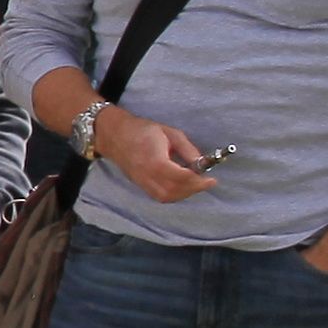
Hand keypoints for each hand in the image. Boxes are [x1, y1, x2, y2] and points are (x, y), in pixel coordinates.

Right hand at [88, 101, 216, 206]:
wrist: (114, 134)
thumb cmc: (142, 130)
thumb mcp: (170, 133)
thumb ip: (187, 149)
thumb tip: (202, 163)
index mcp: (154, 160)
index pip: (180, 177)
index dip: (198, 181)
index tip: (212, 180)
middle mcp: (146, 174)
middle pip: (173, 191)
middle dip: (193, 189)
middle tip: (206, 182)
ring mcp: (141, 181)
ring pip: (166, 197)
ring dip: (184, 194)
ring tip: (195, 184)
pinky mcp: (139, 184)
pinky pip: (159, 196)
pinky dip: (173, 195)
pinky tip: (181, 187)